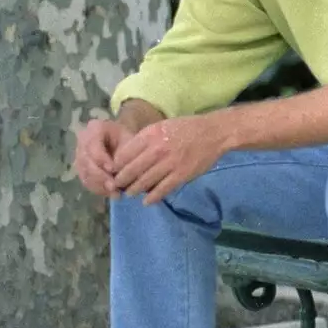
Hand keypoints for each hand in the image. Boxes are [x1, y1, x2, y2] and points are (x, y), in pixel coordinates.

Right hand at [73, 119, 132, 197]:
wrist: (127, 143)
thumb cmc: (132, 140)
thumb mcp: (132, 142)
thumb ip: (124, 154)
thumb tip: (116, 172)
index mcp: (95, 128)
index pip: (92, 144)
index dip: (100, 158)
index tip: (112, 169)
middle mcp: (83, 140)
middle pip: (86, 160)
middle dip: (100, 175)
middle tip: (113, 187)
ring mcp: (80, 154)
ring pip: (84, 172)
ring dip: (99, 185)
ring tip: (114, 193)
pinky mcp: (82, 168)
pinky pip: (85, 179)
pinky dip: (97, 188)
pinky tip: (110, 194)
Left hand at [110, 115, 228, 205]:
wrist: (214, 133)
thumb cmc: (186, 128)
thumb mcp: (161, 126)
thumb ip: (144, 139)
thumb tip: (125, 157)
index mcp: (150, 135)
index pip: (123, 155)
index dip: (115, 166)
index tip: (113, 172)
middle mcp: (157, 149)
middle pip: (130, 171)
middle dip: (121, 181)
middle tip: (117, 186)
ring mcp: (170, 163)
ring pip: (144, 182)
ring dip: (134, 190)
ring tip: (130, 193)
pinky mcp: (181, 175)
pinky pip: (162, 189)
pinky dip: (152, 198)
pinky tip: (147, 201)